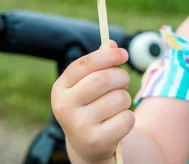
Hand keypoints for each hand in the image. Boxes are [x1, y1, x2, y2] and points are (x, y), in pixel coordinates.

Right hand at [51, 41, 134, 162]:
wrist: (87, 144)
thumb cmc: (90, 105)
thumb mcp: (88, 84)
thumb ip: (99, 63)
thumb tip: (112, 44)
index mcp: (60, 88)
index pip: (84, 64)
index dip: (107, 56)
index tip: (124, 54)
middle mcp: (64, 107)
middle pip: (102, 79)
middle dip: (120, 77)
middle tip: (124, 81)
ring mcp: (79, 126)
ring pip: (118, 98)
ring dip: (125, 98)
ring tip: (117, 105)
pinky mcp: (96, 141)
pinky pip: (126, 118)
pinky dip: (128, 117)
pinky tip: (117, 122)